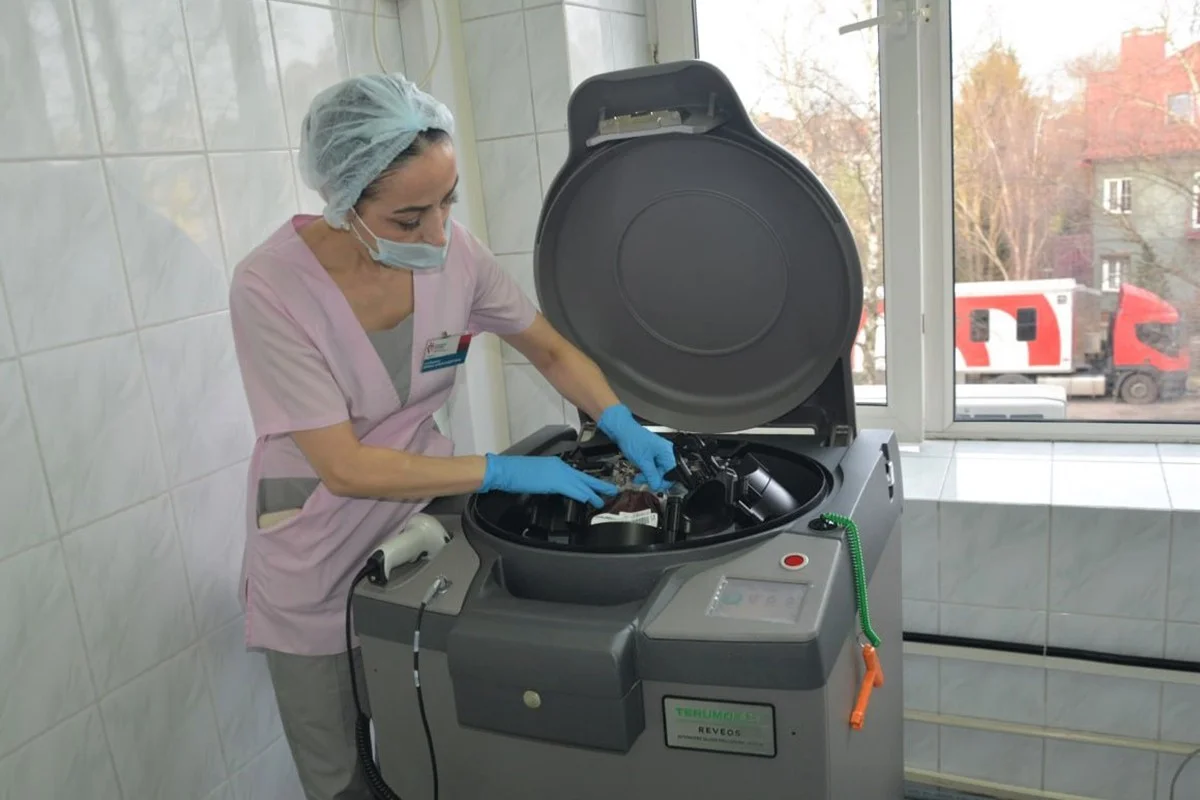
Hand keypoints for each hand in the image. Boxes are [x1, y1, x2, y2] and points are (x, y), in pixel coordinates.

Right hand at [480, 454, 618, 507]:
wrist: (505, 470)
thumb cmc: (516, 474)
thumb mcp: (537, 476)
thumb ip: (550, 481)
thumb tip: (556, 489)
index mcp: (556, 464)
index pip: (577, 474)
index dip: (589, 481)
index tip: (597, 487)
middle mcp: (559, 466)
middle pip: (584, 476)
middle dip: (598, 484)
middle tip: (611, 490)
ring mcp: (557, 472)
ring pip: (581, 483)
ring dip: (593, 492)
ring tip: (603, 499)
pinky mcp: (553, 480)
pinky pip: (572, 489)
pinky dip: (582, 494)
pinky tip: (589, 500)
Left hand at [597, 404, 677, 491]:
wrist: (622, 430)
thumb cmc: (632, 439)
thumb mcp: (643, 462)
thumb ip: (652, 476)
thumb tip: (657, 486)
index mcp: (666, 452)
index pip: (671, 473)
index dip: (662, 482)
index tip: (653, 486)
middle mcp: (665, 451)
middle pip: (664, 472)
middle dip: (653, 478)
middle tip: (642, 480)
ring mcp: (658, 451)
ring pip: (657, 470)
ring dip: (648, 475)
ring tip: (638, 476)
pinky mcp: (651, 452)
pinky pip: (652, 465)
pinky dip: (646, 469)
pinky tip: (639, 470)